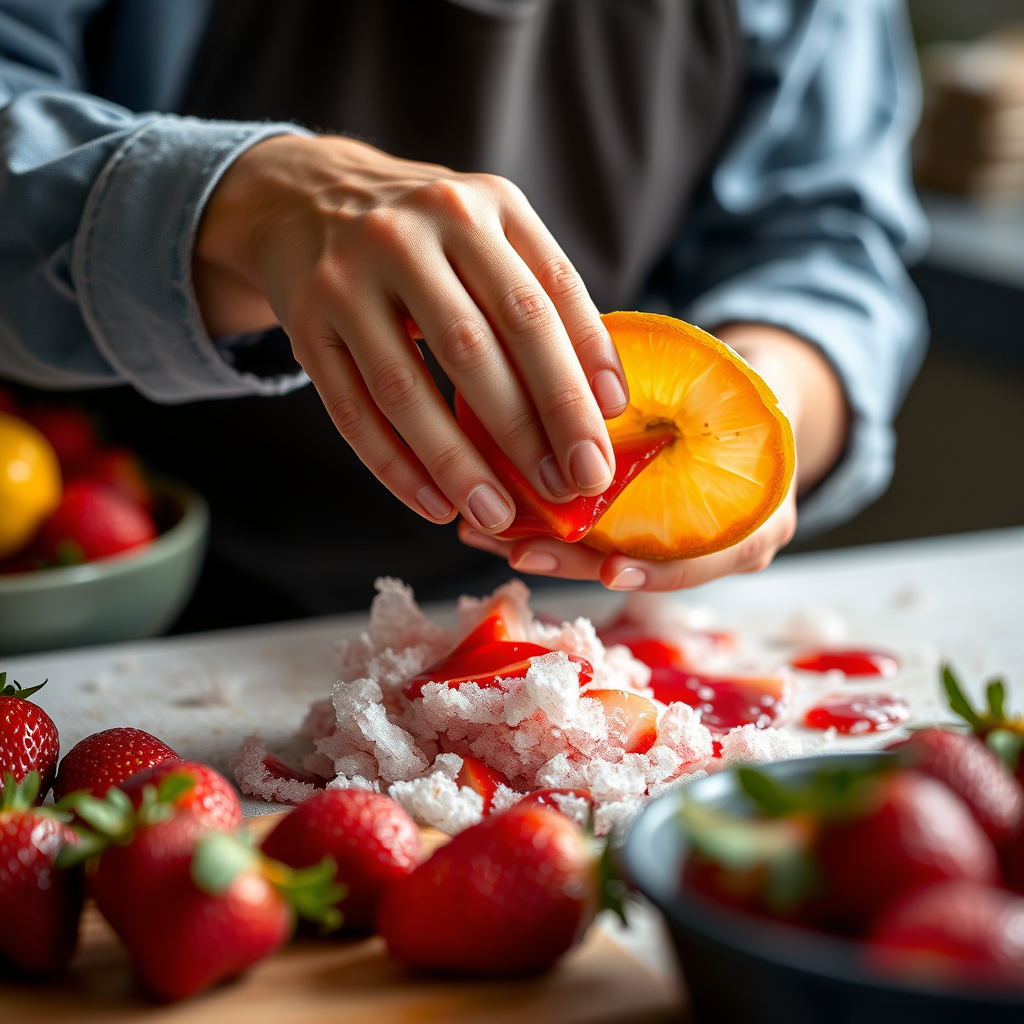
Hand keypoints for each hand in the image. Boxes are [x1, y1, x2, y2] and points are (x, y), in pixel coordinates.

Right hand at [192, 134, 629, 533]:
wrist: (303, 198)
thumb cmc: (426, 235)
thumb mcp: (490, 233)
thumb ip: (545, 298)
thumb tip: (604, 401)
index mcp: (480, 206)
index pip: (545, 296)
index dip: (584, 370)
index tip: (606, 437)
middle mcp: (412, 233)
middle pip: (480, 345)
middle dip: (533, 427)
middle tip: (569, 487)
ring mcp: (349, 278)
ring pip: (408, 388)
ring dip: (458, 462)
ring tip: (498, 514)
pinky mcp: (307, 323)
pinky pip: (352, 410)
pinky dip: (395, 466)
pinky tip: (434, 504)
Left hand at [459, 323, 847, 590]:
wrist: (750, 397)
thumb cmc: (747, 388)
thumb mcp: (745, 385)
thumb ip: (711, 392)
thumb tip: (622, 364)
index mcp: (756, 522)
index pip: (703, 560)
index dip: (657, 569)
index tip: (610, 571)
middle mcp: (712, 547)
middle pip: (636, 568)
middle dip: (572, 562)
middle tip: (518, 552)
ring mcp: (670, 543)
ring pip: (601, 558)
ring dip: (541, 546)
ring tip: (484, 534)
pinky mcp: (633, 531)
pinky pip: (588, 538)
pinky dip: (541, 526)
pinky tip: (494, 514)